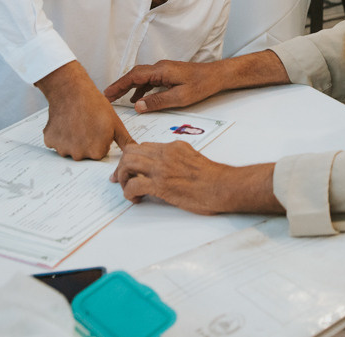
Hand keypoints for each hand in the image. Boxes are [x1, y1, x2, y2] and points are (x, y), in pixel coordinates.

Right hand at [36, 61, 134, 159]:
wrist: (71, 90)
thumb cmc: (93, 104)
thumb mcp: (115, 122)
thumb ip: (125, 140)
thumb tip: (134, 150)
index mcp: (96, 152)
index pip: (100, 152)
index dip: (100, 138)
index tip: (97, 127)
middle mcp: (78, 154)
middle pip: (84, 152)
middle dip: (86, 140)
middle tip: (86, 123)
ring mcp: (62, 148)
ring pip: (69, 148)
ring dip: (72, 138)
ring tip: (76, 121)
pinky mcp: (50, 141)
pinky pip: (56, 142)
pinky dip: (60, 134)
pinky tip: (66, 122)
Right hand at [104, 52, 288, 112]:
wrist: (218, 75)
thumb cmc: (202, 85)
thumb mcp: (180, 97)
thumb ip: (158, 101)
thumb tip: (137, 106)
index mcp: (161, 71)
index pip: (133, 76)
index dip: (118, 85)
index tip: (106, 94)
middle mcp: (160, 68)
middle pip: (134, 75)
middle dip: (119, 86)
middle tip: (107, 97)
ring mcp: (164, 70)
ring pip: (141, 78)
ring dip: (129, 87)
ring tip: (119, 100)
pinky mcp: (169, 74)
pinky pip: (150, 81)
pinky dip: (141, 89)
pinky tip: (139, 99)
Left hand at [110, 141, 279, 215]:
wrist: (224, 187)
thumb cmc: (214, 179)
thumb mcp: (192, 160)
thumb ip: (176, 160)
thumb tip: (164, 171)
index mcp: (174, 147)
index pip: (144, 146)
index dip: (132, 157)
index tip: (129, 169)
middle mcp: (166, 153)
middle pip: (131, 151)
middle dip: (121, 166)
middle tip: (120, 180)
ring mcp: (162, 168)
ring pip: (127, 163)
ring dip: (123, 178)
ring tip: (128, 189)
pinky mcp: (161, 184)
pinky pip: (133, 185)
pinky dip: (129, 193)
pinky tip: (136, 200)